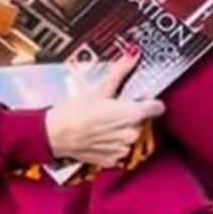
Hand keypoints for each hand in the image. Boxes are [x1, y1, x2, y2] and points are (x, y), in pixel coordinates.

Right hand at [44, 50, 163, 166]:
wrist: (55, 134)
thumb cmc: (74, 112)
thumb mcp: (99, 88)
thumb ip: (121, 70)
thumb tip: (133, 54)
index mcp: (132, 114)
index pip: (157, 107)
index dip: (150, 101)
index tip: (142, 98)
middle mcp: (131, 133)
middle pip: (139, 121)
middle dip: (128, 115)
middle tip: (109, 109)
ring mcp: (122, 149)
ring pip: (128, 136)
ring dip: (119, 130)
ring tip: (100, 123)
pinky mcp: (112, 159)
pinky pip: (118, 150)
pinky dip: (110, 144)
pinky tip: (97, 135)